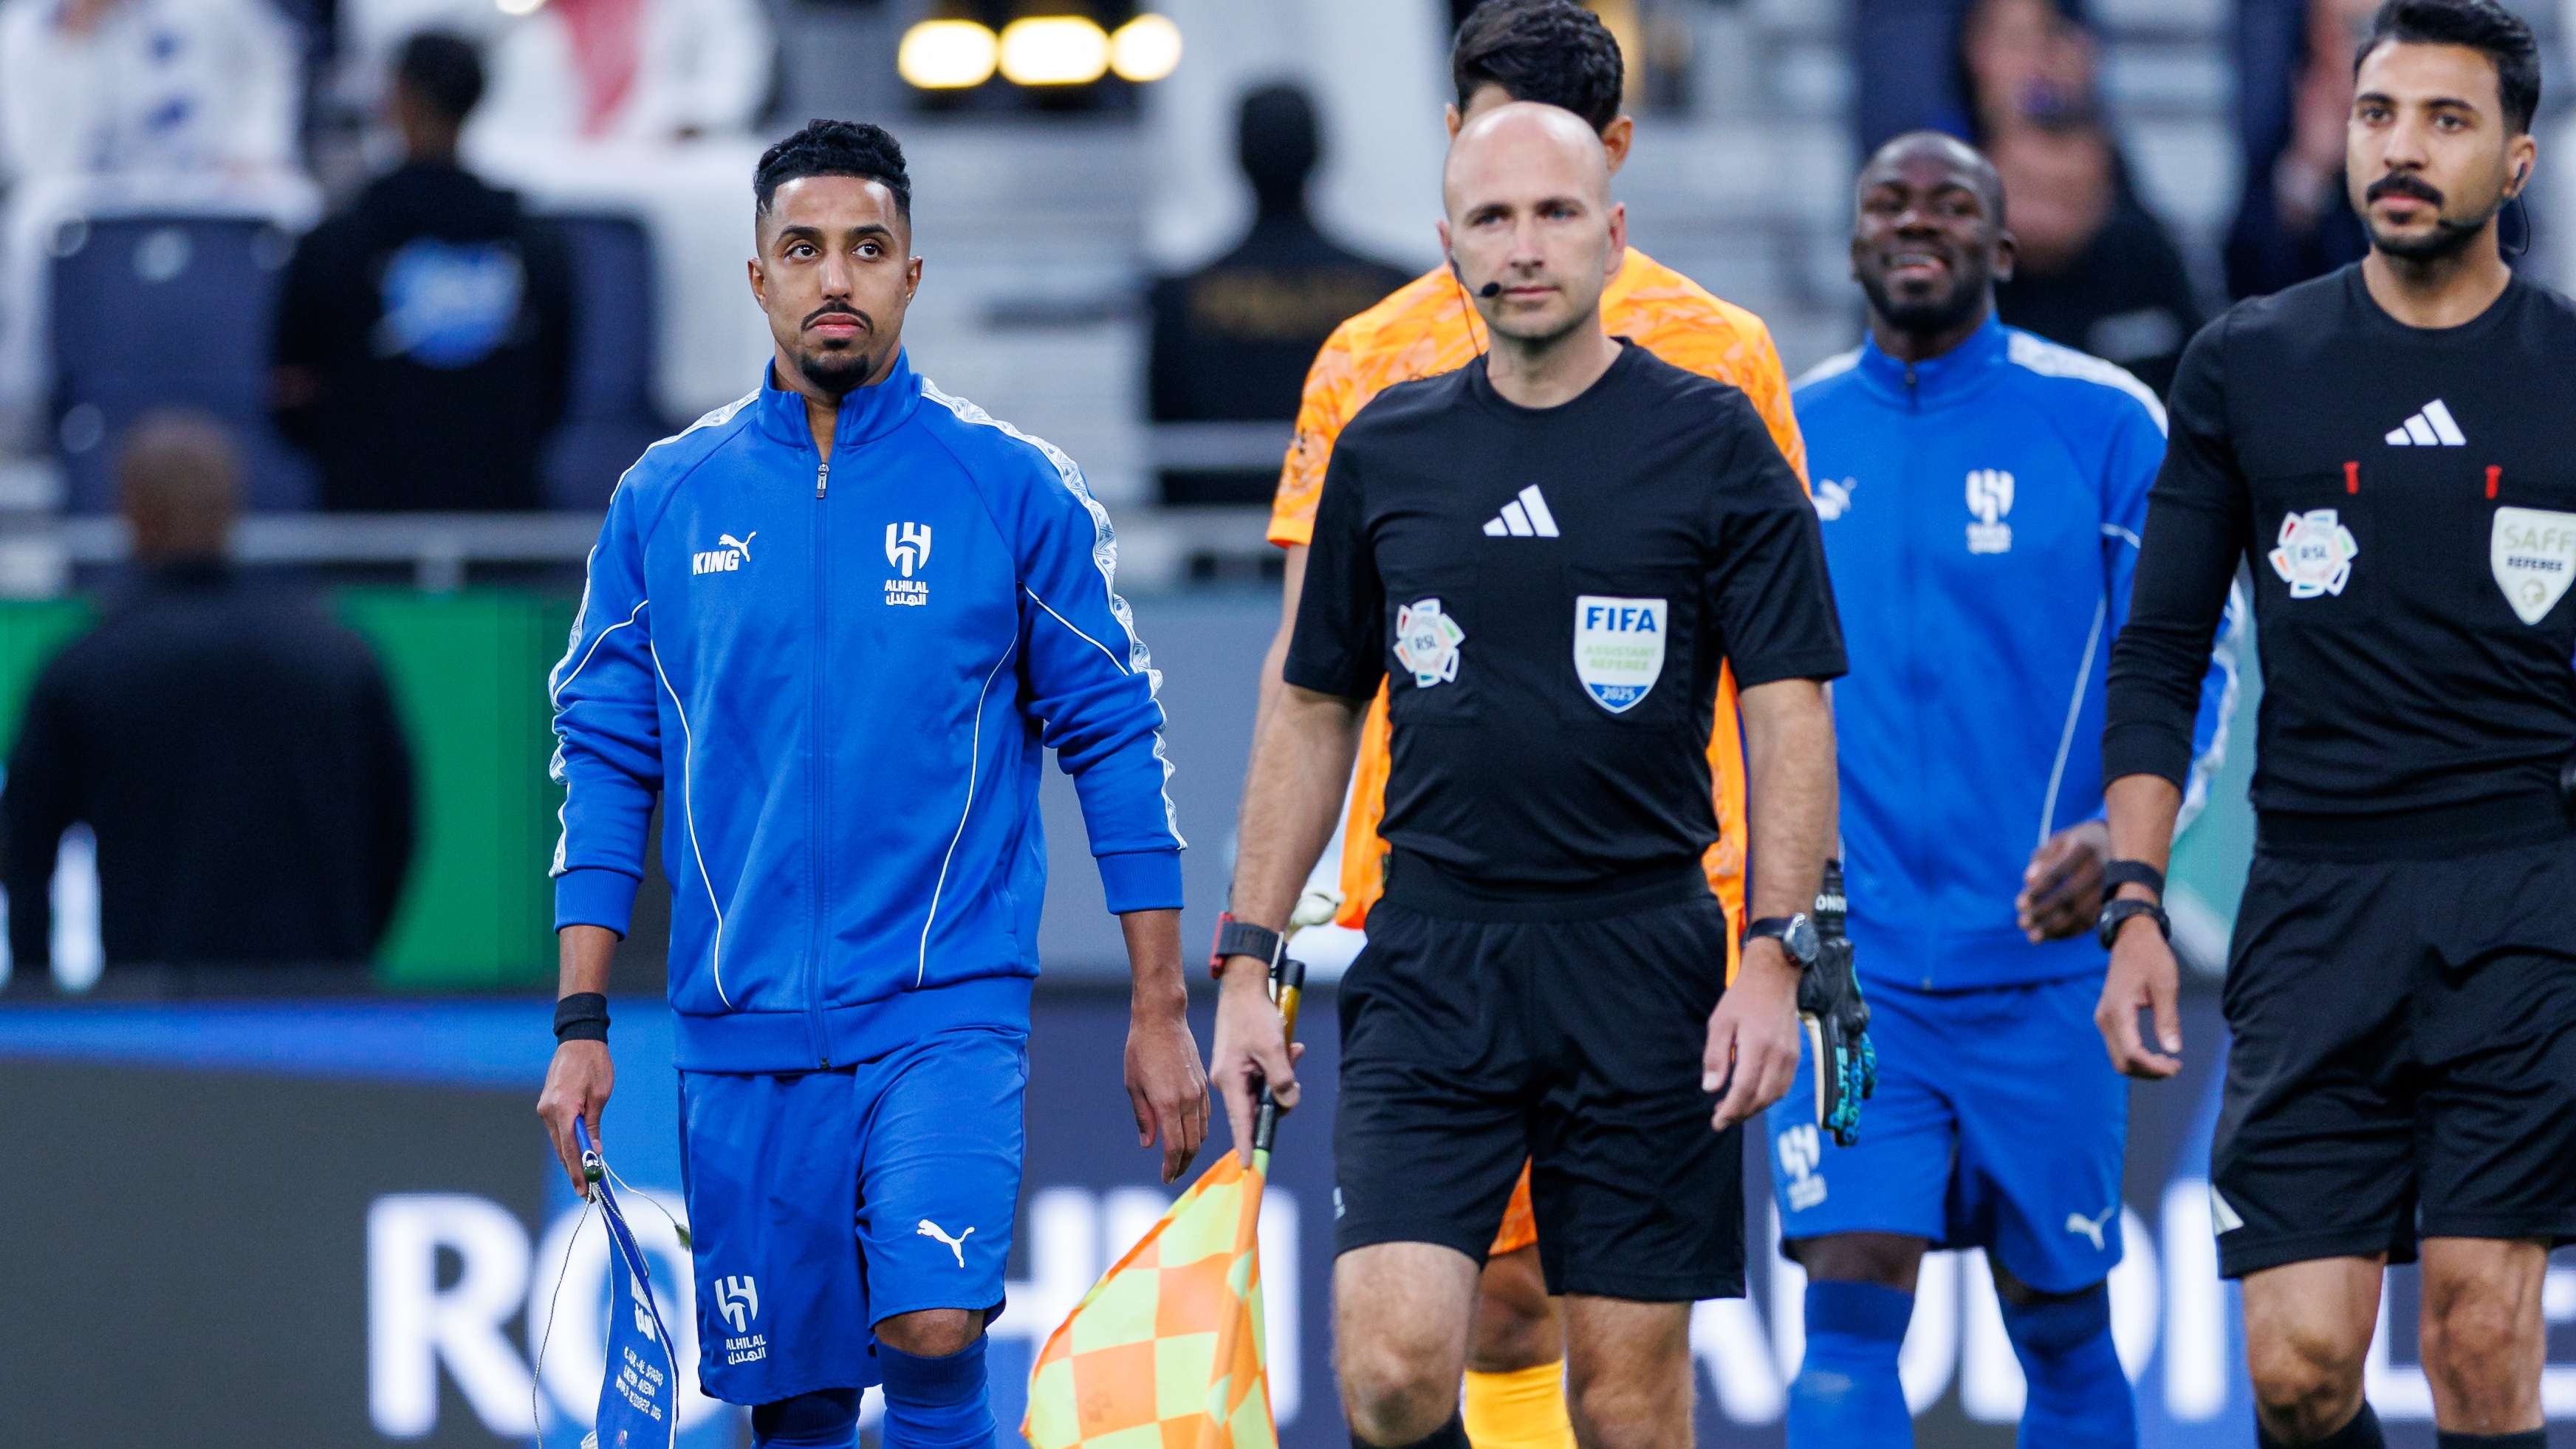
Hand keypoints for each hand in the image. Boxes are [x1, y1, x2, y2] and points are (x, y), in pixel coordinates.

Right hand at [536, 1039, 613, 1194]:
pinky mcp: (547, 1106)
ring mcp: (544, 1109)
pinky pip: (557, 1131)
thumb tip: (594, 1151)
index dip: (577, 1172)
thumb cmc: (594, 1065)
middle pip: (561, 1149)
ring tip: (585, 1180)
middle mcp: (548, 1111)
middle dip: (574, 1171)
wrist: (578, 1040)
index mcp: (562, 1109)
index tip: (585, 1191)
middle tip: (587, 1193)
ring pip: (558, 1142)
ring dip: (571, 1159)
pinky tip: (577, 1157)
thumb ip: (593, 1125)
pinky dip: (567, 1145)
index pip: (569, 1149)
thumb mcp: (600, 1096)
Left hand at [1125, 1001, 1210, 1183]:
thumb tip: (1149, 1144)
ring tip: (1180, 1158)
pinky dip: (1200, 1130)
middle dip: (1183, 1164)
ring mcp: (1199, 1092)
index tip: (1166, 1178)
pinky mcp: (1204, 1084)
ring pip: (1203, 1132)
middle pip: (1193, 1145)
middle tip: (1173, 1174)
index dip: (1171, 1167)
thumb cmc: (1141, 1050)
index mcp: (1168, 1103)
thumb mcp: (1133, 1085)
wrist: (1162, 1019)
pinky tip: (1189, 1134)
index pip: (1174, 1147)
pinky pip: (1206, 1116)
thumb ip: (1143, 1117)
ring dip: (1193, 1149)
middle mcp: (1188, 1101)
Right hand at [1207, 959, 1300, 1163]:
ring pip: (1264, 1091)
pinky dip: (1279, 1067)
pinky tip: (1290, 1048)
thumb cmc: (1254, 1017)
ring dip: (1283, 1077)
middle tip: (1292, 1073)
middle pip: (1258, 1107)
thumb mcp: (1272, 1048)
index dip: (1247, 1144)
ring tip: (1292, 1050)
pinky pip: (1265, 1077)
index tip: (1251, 1167)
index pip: (1241, 1122)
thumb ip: (1281, 1079)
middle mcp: (1230, 1082)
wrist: (1243, 990)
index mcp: (1230, 1081)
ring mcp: (1236, 1074)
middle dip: (1280, 1096)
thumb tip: (1287, 1103)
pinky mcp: (1243, 1066)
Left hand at [1705, 945, 1802, 1131]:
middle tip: (1721, 1119)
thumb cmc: (1743, 998)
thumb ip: (1716, 1056)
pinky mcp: (1796, 1056)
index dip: (1730, 1110)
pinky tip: (1751, 1096)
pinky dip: (1767, 1097)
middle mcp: (1778, 1054)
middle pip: (1761, 1098)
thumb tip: (1711, 1089)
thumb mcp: (1720, 1022)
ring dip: (1754, 1109)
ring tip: (1733, 1110)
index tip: (1716, 1121)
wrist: (1775, 977)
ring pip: (1774, 1096)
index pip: (1744, 1089)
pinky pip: (1783, 1086)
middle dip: (1740, 1114)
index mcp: (1758, 1045)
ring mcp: (1790, 1056)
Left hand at [2017, 818, 2109, 942]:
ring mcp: (2111, 887)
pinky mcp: (2114, 902)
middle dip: (2043, 912)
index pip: (2058, 873)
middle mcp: (2102, 868)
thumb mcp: (2058, 842)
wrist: (2115, 845)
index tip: (2018, 905)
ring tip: (2032, 937)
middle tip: (2021, 924)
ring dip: (2055, 928)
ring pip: (2082, 913)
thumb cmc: (2076, 844)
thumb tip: (2028, 880)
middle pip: (2070, 896)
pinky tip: (2051, 936)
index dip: (2038, 891)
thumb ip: (2042, 858)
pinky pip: (2091, 921)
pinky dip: (2070, 931)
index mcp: (2084, 848)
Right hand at [2094, 916, 2181, 1079]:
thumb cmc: (2150, 957)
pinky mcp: (2107, 1018)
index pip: (2132, 1053)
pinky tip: (2154, 1053)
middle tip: (2174, 1066)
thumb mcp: (2165, 985)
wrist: (2132, 938)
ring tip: (2167, 1062)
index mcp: (2118, 1011)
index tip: (2176, 1065)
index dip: (2154, 1067)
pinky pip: (2118, 1048)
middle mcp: (2105, 1018)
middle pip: (2122, 1062)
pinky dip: (2135, 1057)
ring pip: (2118, 1058)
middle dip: (2148, 1072)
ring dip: (2142, 1067)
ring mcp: (2103, 1019)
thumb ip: (2167, 1019)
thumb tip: (2173, 1050)